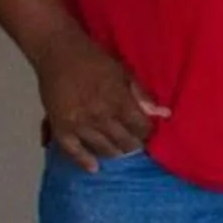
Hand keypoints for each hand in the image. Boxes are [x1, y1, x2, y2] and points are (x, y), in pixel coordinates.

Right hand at [35, 28, 168, 169]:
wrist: (59, 53)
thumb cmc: (95, 61)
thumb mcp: (124, 73)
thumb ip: (142, 95)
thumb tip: (164, 113)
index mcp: (119, 101)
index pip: (140, 127)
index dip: (147, 132)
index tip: (148, 133)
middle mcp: (100, 116)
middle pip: (124, 141)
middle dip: (134, 145)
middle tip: (136, 146)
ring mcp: (79, 124)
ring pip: (102, 147)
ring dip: (115, 152)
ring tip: (121, 152)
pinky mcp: (60, 127)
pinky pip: (73, 150)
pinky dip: (83, 161)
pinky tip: (94, 168)